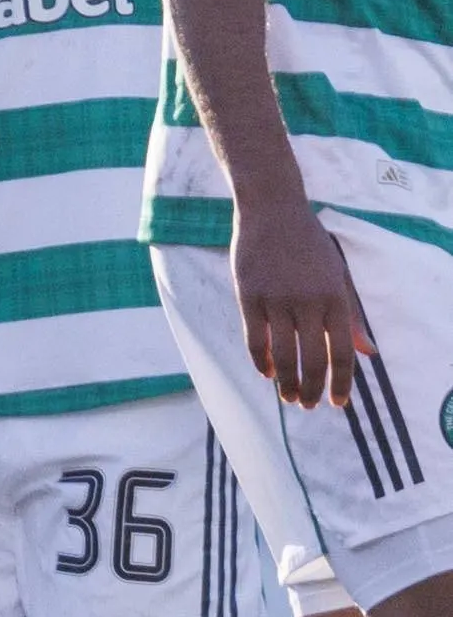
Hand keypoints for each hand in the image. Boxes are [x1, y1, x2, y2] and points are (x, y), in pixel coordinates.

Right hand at [233, 192, 368, 407]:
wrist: (272, 210)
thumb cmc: (309, 244)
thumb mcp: (338, 276)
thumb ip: (350, 317)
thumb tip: (367, 352)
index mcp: (335, 297)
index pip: (341, 351)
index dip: (341, 382)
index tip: (339, 403)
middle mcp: (308, 301)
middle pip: (312, 358)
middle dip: (313, 388)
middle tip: (310, 406)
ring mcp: (276, 299)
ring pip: (282, 354)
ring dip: (287, 381)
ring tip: (289, 398)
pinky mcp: (248, 296)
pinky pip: (254, 338)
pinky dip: (260, 360)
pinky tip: (266, 372)